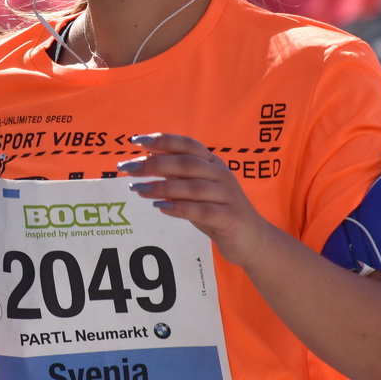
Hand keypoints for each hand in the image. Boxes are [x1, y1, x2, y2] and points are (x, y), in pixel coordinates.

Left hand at [117, 132, 275, 266]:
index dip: (163, 140)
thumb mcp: (196, 190)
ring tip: (138, 189)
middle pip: (186, 164)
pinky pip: (203, 211)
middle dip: (155, 164)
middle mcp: (221, 175)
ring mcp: (227, 196)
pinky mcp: (230, 218)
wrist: (252, 239)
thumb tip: (145, 160)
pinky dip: (181, 208)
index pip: (187, 145)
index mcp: (213, 163)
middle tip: (128, 168)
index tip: (137, 140)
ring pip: (193, 187)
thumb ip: (176, 176)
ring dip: (163, 187)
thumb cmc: (217, 210)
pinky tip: (161, 208)